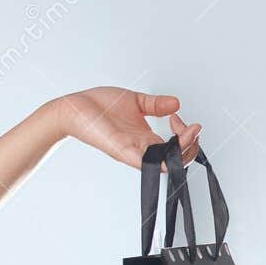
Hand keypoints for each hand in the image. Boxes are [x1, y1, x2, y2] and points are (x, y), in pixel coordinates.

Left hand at [51, 87, 201, 169]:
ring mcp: (132, 150)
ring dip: (183, 150)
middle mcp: (141, 147)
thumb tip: (176, 104)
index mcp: (146, 138)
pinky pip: (142, 161)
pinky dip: (158, 162)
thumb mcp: (135, 101)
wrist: (73, 108)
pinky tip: (169, 158)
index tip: (179, 117)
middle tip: (192, 126)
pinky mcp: (120, 150)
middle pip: (176, 157)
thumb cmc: (97, 106)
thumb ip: (156, 104)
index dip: (187, 134)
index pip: (176, 146)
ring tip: (189, 132)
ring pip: (165, 161)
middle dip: (192, 143)